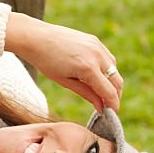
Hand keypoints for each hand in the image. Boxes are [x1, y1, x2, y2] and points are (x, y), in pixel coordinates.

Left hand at [5, 13, 122, 112]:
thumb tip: (101, 107)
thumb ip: (87, 94)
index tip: (112, 115)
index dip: (113, 105)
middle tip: (109, 107)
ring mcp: (97, 46)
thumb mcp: (65, 82)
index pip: (108, 91)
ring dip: (112, 82)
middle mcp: (97, 55)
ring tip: (102, 93)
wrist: (36, 38)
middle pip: (117, 81)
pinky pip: (108, 58)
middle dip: (115, 96)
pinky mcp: (95, 41)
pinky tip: (97, 77)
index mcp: (88, 68)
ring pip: (114, 69)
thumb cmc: (46, 62)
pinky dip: (107, 70)